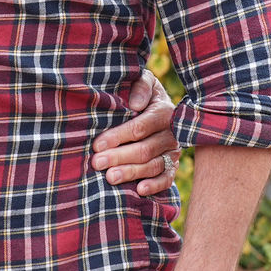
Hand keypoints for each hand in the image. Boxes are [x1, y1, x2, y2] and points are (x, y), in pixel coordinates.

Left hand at [91, 69, 181, 194]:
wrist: (157, 104)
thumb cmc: (141, 92)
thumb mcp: (142, 80)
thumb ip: (140, 85)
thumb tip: (135, 103)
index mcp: (163, 111)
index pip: (140, 127)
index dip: (119, 136)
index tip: (98, 144)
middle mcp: (171, 133)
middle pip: (145, 149)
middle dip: (119, 156)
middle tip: (97, 163)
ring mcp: (173, 151)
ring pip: (153, 165)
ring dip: (131, 173)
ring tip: (110, 178)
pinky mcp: (173, 165)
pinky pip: (167, 178)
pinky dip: (155, 186)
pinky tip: (139, 190)